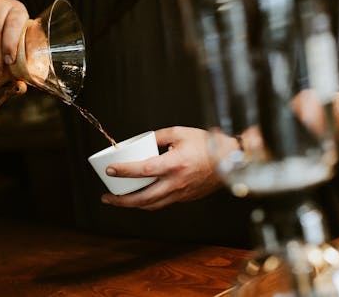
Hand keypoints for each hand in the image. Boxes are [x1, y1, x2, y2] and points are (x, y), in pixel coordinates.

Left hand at [100, 127, 237, 209]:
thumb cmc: (207, 144)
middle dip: (121, 200)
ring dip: (132, 205)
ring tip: (118, 200)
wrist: (231, 160)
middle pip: (143, 198)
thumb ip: (158, 136)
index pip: (143, 170)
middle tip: (107, 197)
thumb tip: (140, 141)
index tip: (110, 170)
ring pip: (152, 205)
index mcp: (174, 164)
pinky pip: (162, 202)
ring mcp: (181, 193)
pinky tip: (140, 196)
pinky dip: (148, 202)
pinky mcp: (185, 197)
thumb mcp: (180, 133)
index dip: (124, 171)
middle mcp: (176, 182)